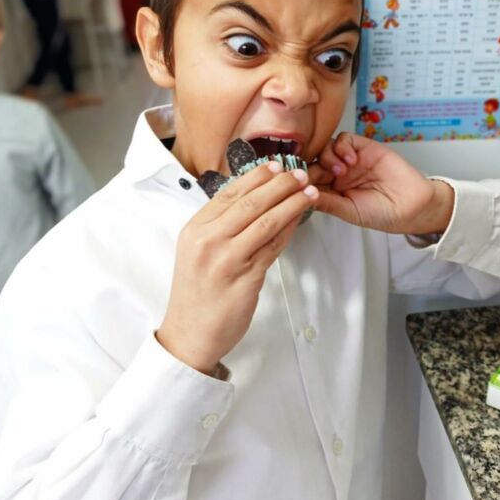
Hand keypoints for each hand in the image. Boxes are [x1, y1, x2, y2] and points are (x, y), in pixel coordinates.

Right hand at [156, 162, 318, 373]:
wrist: (190, 334)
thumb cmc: (197, 293)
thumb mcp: (197, 251)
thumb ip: (219, 226)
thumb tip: (253, 199)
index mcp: (194, 229)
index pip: (228, 193)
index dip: (256, 176)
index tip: (275, 165)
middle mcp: (208, 241)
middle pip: (250, 203)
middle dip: (280, 184)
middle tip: (299, 173)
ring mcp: (227, 259)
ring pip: (266, 221)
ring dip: (291, 203)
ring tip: (309, 192)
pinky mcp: (245, 278)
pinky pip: (273, 247)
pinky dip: (289, 229)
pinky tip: (300, 219)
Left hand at [308, 132, 453, 235]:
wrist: (412, 205)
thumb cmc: (383, 213)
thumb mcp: (349, 211)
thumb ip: (327, 202)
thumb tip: (301, 196)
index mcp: (331, 191)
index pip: (308, 180)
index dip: (301, 180)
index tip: (297, 183)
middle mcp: (337, 174)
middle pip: (313, 161)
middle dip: (311, 167)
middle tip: (316, 176)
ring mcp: (350, 160)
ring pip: (325, 148)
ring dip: (327, 157)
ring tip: (340, 172)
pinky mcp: (364, 147)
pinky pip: (344, 139)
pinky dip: (342, 147)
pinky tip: (351, 161)